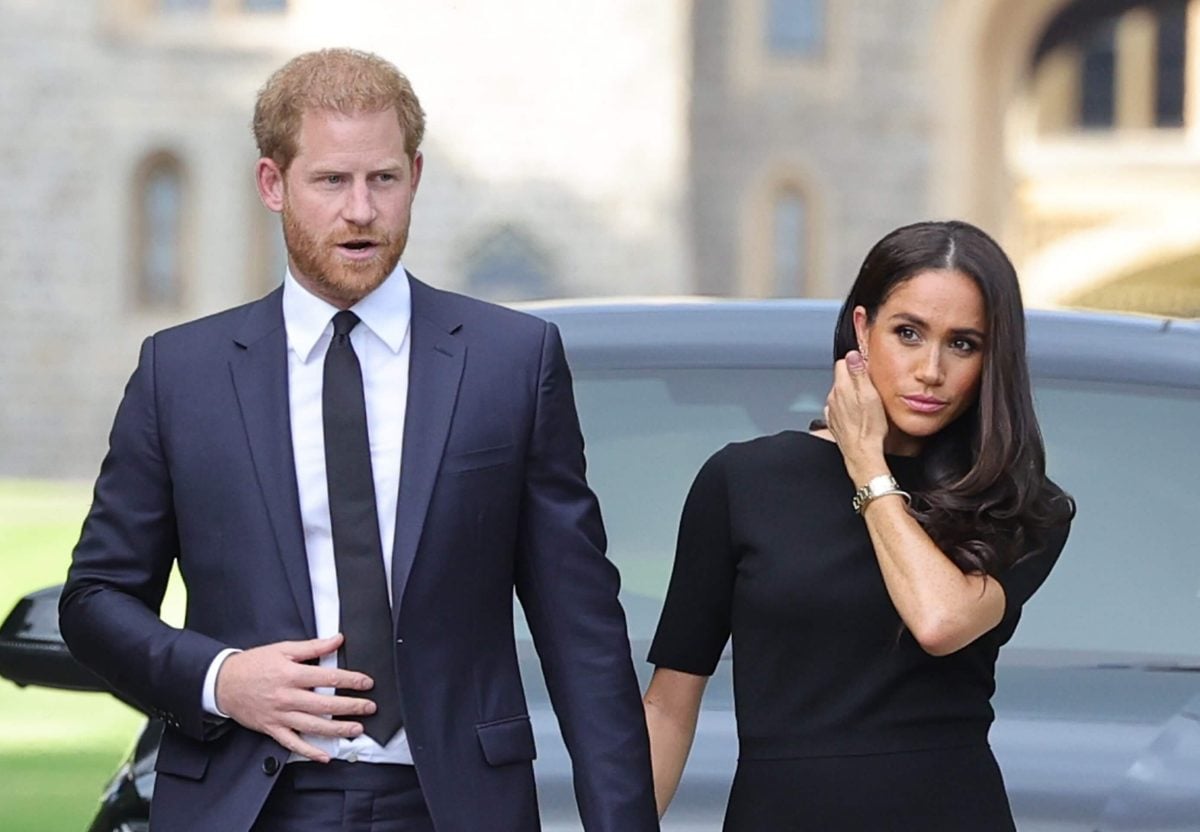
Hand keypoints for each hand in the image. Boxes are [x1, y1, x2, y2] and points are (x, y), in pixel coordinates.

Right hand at [215, 633, 375, 762]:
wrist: (223, 683)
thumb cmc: (253, 664)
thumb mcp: (283, 648)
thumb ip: (313, 646)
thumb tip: (337, 639)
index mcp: (291, 674)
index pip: (328, 678)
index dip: (351, 680)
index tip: (366, 682)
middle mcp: (287, 697)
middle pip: (325, 704)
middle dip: (351, 707)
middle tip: (369, 707)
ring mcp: (280, 715)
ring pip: (313, 725)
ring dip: (337, 729)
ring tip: (356, 729)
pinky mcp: (272, 729)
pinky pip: (292, 743)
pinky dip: (309, 751)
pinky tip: (324, 756)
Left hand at [824, 350, 888, 482]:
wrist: (863, 454)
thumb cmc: (870, 428)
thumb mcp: (870, 395)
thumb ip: (859, 373)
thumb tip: (853, 355)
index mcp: (842, 387)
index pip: (843, 362)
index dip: (856, 361)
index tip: (867, 367)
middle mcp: (833, 397)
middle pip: (841, 377)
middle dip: (854, 377)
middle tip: (870, 384)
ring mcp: (832, 410)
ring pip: (840, 393)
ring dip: (851, 393)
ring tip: (867, 401)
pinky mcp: (835, 422)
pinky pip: (840, 408)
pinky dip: (848, 407)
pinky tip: (859, 413)